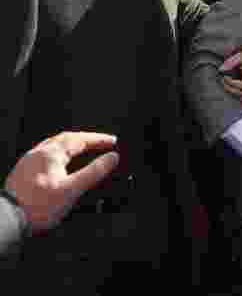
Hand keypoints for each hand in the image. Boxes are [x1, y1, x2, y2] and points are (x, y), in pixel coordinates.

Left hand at [4, 132, 119, 235]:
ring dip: (71, 146)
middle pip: (66, 139)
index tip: (113, 142)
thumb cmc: (37, 206)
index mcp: (50, 153)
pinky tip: (61, 165)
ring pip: (54, 146)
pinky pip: (45, 156)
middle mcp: (38, 154)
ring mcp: (28, 163)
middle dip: (85, 140)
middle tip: (100, 144)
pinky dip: (59, 155)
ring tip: (83, 151)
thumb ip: (94, 172)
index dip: (99, 140)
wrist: (9, 221)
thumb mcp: (72, 189)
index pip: (81, 139)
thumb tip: (112, 158)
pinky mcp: (23, 173)